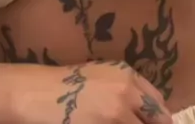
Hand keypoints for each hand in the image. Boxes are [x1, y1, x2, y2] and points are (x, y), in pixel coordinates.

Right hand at [0, 60, 172, 123]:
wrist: (33, 93)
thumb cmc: (63, 86)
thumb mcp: (99, 78)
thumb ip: (125, 91)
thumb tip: (147, 113)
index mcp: (127, 76)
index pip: (159, 106)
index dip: (161, 121)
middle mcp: (127, 92)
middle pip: (158, 121)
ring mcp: (116, 114)